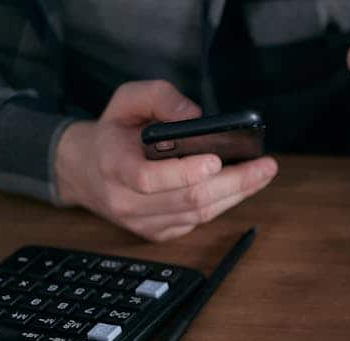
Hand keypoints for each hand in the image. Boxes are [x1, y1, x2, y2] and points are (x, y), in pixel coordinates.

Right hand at [55, 80, 277, 241]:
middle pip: (187, 199)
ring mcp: (141, 222)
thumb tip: (195, 117)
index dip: (184, 172)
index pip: (148, 179)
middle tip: (265, 166)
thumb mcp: (126, 100)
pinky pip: (197, 222)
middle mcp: (125, 201)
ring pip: (198, 214)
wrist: (85, 169)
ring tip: (263, 173)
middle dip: (233, 183)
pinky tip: (242, 187)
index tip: (216, 159)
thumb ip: (159, 97)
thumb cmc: (113, 132)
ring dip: (237, 195)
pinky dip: (224, 204)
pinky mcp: (157, 233)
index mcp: (113, 165)